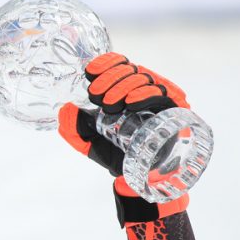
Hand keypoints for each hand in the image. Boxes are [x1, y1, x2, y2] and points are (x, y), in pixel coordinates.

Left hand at [58, 52, 188, 176]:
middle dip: (110, 78)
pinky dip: (146, 95)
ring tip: (109, 104)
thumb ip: (72, 127)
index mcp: (123, 90)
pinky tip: (131, 102)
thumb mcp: (87, 141)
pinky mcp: (173, 110)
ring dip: (123, 87)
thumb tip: (66, 109)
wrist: (134, 176)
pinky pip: (163, 95)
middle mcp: (142, 90)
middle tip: (95, 96)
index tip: (90, 72)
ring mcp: (159, 99)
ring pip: (144, 78)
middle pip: (130, 69)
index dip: (105, 63)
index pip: (118, 64)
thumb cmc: (113, 153)